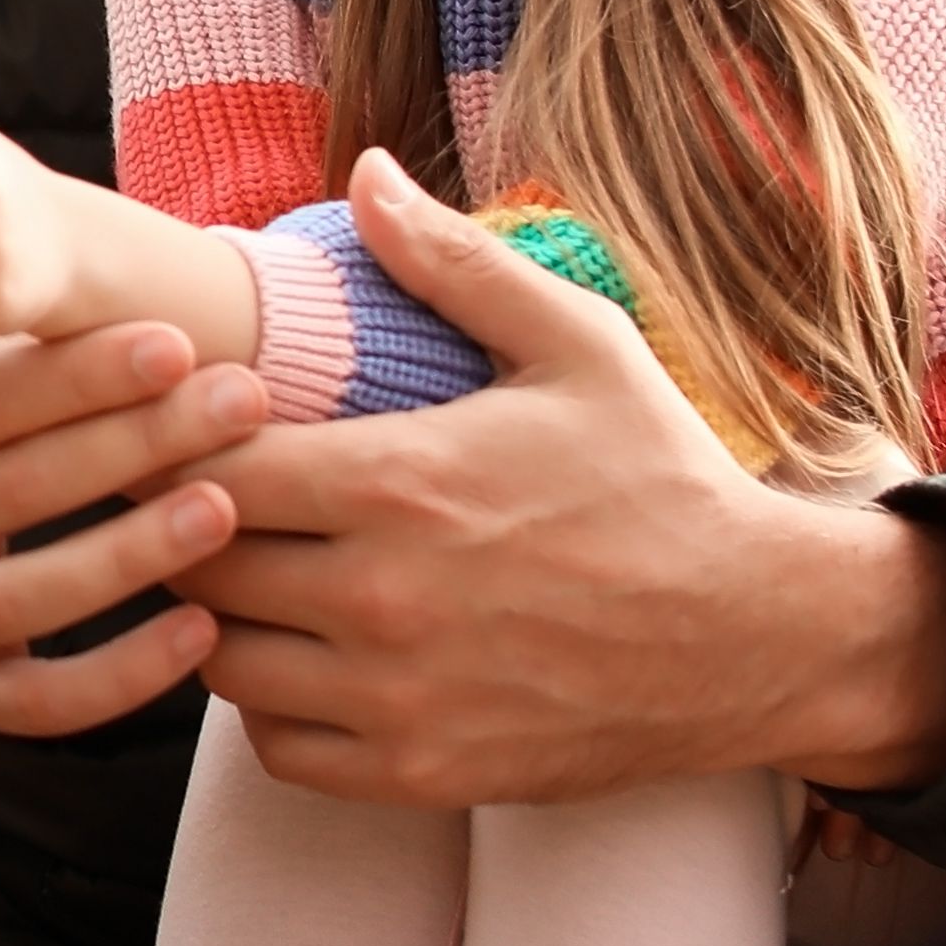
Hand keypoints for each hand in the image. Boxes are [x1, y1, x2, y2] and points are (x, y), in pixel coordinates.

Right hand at [0, 322, 256, 749]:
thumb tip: (126, 320)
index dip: (81, 374)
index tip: (175, 343)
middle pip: (21, 484)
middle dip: (140, 438)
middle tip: (242, 399)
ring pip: (36, 596)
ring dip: (136, 552)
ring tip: (224, 507)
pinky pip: (48, 699)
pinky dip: (128, 674)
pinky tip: (202, 629)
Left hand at [179, 152, 945, 810]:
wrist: (756, 635)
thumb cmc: (661, 478)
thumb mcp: (576, 345)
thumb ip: (454, 263)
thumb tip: (363, 173)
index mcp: (399, 482)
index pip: (209, 465)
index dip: (189, 444)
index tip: (212, 429)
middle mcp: (381, 599)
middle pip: (198, 566)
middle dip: (193, 528)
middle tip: (220, 500)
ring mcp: (397, 699)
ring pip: (221, 663)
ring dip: (223, 619)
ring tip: (262, 574)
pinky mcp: (422, 773)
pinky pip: (279, 748)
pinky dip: (270, 705)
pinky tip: (310, 656)